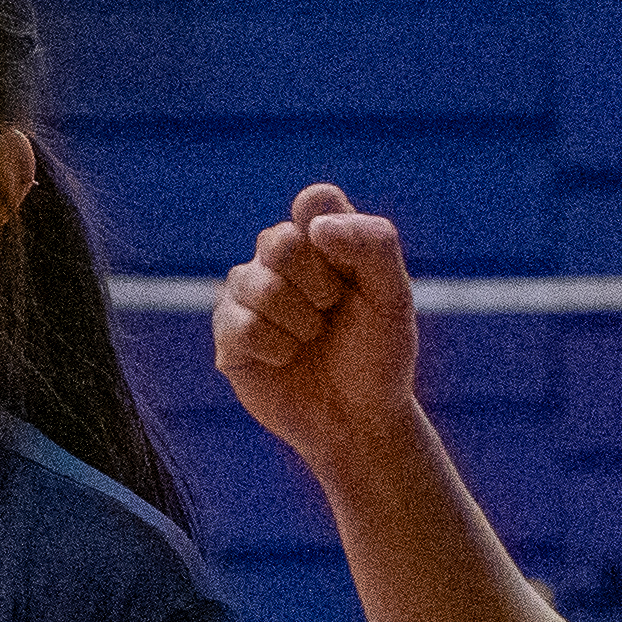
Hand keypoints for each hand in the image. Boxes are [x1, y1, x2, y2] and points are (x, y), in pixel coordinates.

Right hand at [213, 184, 427, 476]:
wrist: (360, 420)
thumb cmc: (379, 354)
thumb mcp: (394, 297)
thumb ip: (372, 245)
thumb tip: (315, 228)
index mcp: (321, 238)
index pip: (315, 201)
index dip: (333, 233)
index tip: (351, 272)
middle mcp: (278, 257)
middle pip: (279, 240)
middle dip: (317, 286)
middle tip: (332, 312)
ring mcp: (248, 294)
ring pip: (257, 285)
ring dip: (300, 323)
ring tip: (312, 340)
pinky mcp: (228, 334)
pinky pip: (241, 325)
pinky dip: (277, 348)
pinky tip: (287, 359)